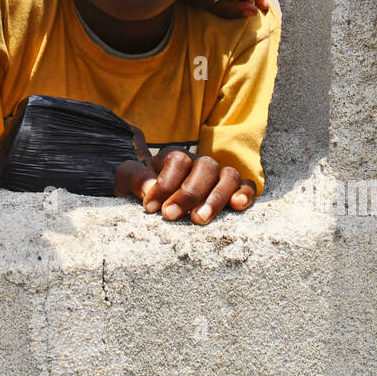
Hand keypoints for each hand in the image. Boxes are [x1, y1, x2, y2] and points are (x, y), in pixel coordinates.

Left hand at [115, 148, 256, 224]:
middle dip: (188, 193)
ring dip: (215, 198)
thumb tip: (149, 188)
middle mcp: (200, 162)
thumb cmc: (143, 186)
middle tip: (170, 216)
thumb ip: (135, 178)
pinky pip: (247, 186)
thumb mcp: (129, 179)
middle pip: (205, 167)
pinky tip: (237, 206)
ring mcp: (219, 175)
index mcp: (175, 155)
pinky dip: (245, 194)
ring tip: (198, 219)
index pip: (177, 160)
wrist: (154, 195)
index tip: (149, 208)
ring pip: (228, 176)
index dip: (164, 184)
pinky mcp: (234, 189)